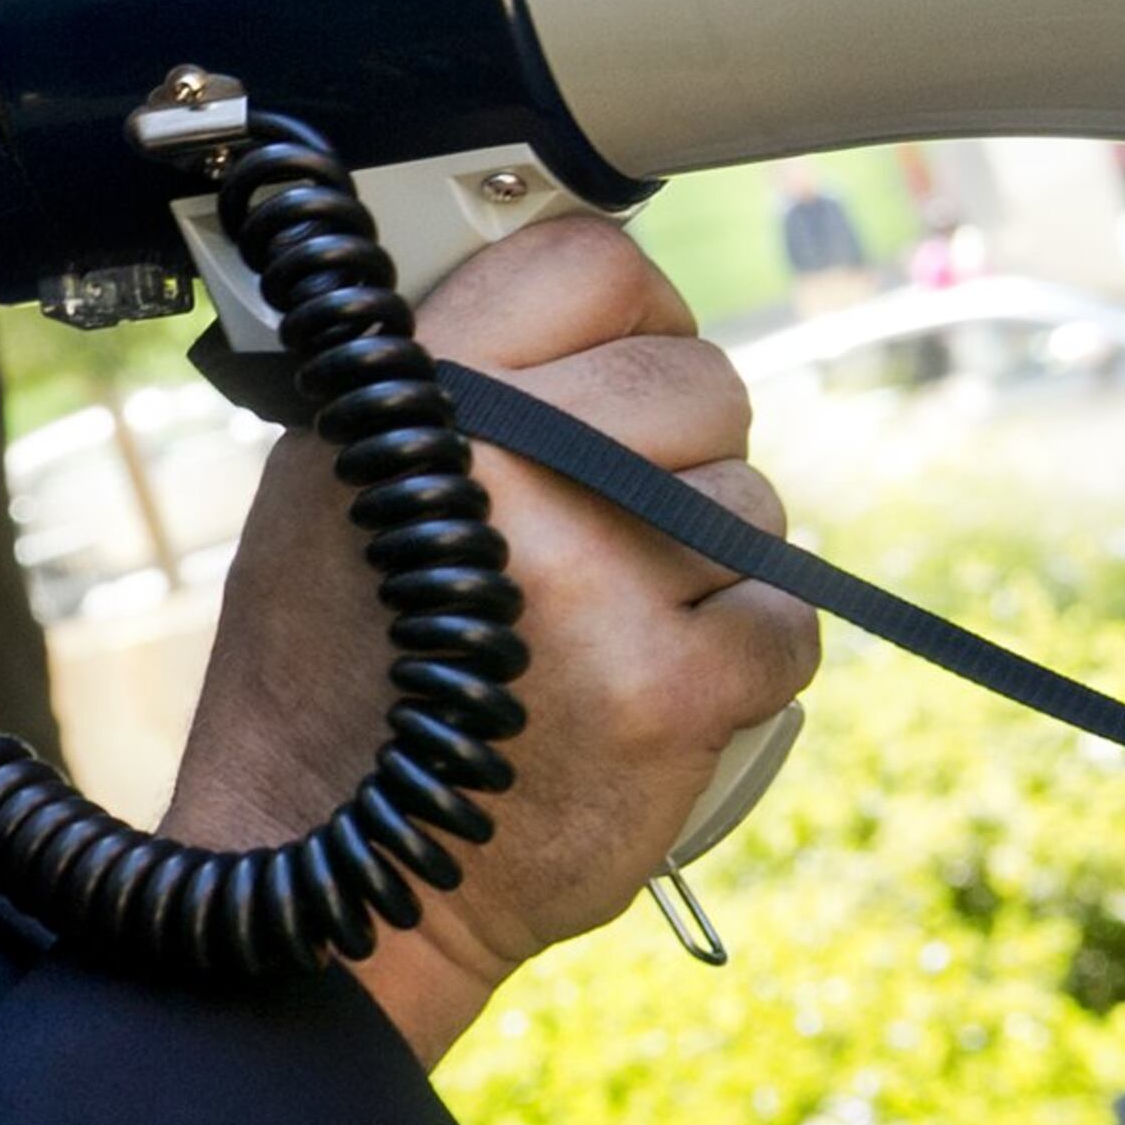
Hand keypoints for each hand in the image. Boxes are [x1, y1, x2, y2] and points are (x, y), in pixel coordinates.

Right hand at [156, 215, 818, 1064]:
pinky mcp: (674, 686)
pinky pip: (783, 619)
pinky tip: (638, 693)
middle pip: (703, 381)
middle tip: (608, 527)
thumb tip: (587, 275)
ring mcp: (595, 575)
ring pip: (751, 503)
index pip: (594, 260)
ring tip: (598, 627)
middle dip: (682, 453)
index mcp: (421, 390)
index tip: (615, 367)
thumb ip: (456, 373)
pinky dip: (736, 664)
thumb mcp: (344, 471)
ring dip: (705, 566)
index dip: (631, 314)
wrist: (352, 864)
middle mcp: (505, 462)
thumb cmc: (341, 663)